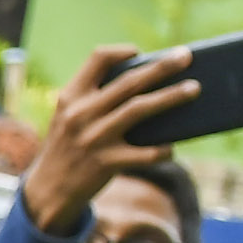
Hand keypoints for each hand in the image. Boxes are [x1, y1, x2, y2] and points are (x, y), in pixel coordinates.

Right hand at [27, 45, 199, 234]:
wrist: (48, 191)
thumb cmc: (69, 147)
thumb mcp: (69, 118)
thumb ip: (96, 99)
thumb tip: (151, 83)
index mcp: (70, 97)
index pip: (98, 59)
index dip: (122, 51)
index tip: (140, 53)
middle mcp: (80, 114)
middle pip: (129, 82)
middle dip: (162, 67)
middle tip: (186, 56)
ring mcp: (93, 138)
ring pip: (140, 109)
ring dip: (171, 97)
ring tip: (194, 89)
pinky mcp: (105, 163)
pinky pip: (145, 154)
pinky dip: (163, 150)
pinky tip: (171, 148)